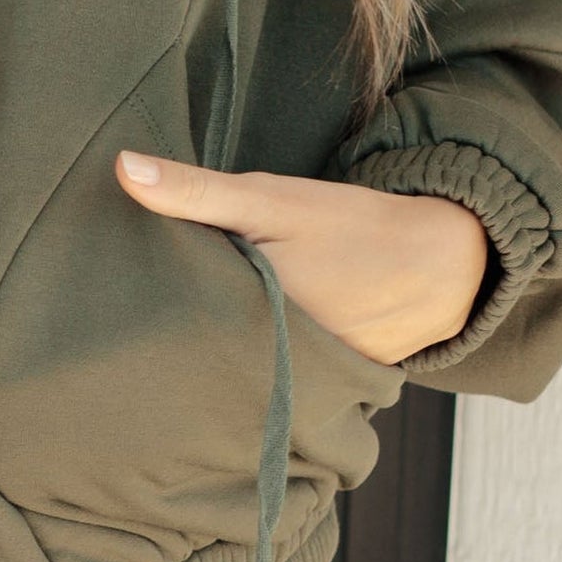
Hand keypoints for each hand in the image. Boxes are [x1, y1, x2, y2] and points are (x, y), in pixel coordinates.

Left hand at [114, 154, 489, 363]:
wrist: (444, 261)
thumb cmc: (349, 225)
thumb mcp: (270, 199)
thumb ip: (196, 192)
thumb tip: (121, 166)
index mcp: (255, 322)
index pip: (179, 329)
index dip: (149, 315)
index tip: (117, 307)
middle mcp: (279, 370)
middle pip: (207, 359)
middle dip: (181, 343)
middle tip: (142, 327)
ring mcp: (307, 390)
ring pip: (242, 375)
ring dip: (222, 359)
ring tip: (186, 346)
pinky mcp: (329, 394)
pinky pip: (281, 385)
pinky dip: (263, 368)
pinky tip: (242, 355)